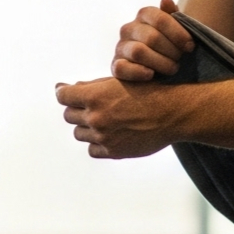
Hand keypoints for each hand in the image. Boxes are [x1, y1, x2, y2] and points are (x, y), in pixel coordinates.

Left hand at [56, 75, 177, 158]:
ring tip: (105, 121)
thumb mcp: (118, 82)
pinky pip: (92, 149)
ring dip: (87, 127)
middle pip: (68, 115)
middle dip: (78, 110)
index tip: (70, 94)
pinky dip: (97, 143)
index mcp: (95, 96)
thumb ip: (89, 86)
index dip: (65, 94)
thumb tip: (62, 88)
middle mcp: (96, 117)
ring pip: (79, 133)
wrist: (171, 114)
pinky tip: (110, 135)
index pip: (62, 96)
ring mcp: (103, 136)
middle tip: (94, 107)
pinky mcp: (112, 151)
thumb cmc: (146, 93)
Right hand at [113, 0, 193, 82]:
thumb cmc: (172, 44)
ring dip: (161, 63)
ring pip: (139, 52)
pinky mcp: (116, 66)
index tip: (190, 46)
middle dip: (171, 51)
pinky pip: (122, 68)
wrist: (160, 65)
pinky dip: (138, 72)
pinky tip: (152, 75)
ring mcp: (121, 47)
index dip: (178, 34)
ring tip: (172, 68)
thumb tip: (166, 0)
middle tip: (181, 59)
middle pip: (152, 37)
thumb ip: (174, 15)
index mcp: (144, 15)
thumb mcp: (178, 29)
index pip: (160, 19)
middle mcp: (129, 28)